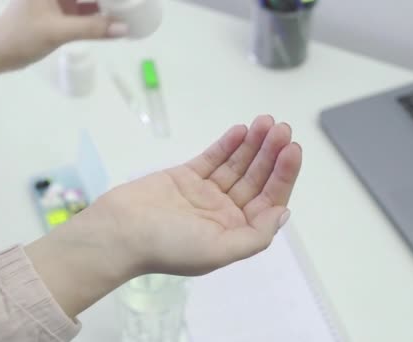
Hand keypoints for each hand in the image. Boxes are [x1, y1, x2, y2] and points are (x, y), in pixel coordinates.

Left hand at [0, 0, 126, 89]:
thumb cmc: (20, 36)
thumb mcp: (58, 31)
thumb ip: (92, 28)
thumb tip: (124, 28)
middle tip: (136, 1)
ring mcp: (59, 0)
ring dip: (107, 4)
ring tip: (131, 7)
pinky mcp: (61, 12)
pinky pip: (86, 10)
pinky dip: (100, 14)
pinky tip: (117, 19)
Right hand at [26, 116, 301, 317]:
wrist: (119, 231)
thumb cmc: (168, 245)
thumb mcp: (218, 250)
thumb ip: (255, 235)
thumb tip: (283, 213)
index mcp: (234, 232)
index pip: (269, 200)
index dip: (283, 175)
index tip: (292, 149)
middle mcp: (223, 212)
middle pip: (255, 179)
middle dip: (271, 153)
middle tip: (281, 127)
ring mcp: (204, 193)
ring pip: (236, 165)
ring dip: (252, 144)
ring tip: (265, 121)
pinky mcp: (185, 177)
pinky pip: (212, 158)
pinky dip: (227, 144)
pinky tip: (241, 130)